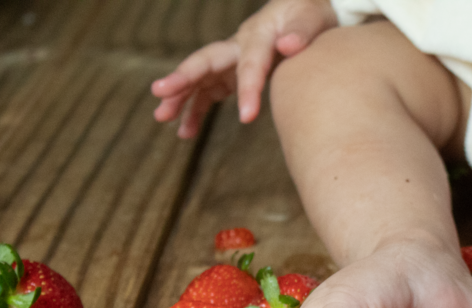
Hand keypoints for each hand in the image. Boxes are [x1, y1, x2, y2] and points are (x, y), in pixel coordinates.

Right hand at [151, 0, 336, 136]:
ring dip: (181, 98)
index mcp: (259, 33)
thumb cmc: (309, 14)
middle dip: (183, 78)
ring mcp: (232, 58)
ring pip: (201, 78)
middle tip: (160, 94)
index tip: (248, 117)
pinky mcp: (232, 71)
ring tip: (165, 120)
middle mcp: (239, 44)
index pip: (251, 64)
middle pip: (207, 62)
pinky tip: (186, 131)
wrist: (306, 11)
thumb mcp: (311, 17)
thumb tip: (289, 45)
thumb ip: (302, 31)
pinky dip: (196, 110)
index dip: (248, 89)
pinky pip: (209, 91)